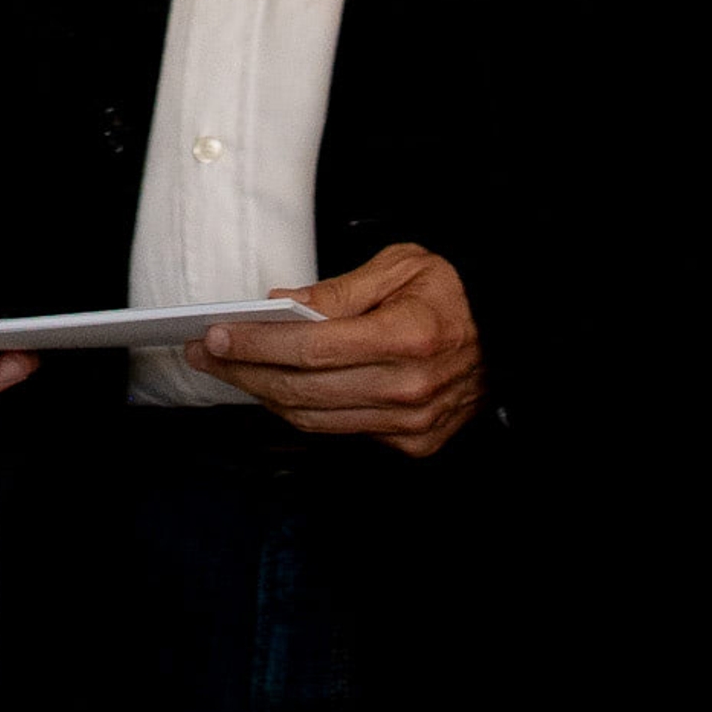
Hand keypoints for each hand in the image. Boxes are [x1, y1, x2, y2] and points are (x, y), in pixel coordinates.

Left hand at [199, 243, 482, 458]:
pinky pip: (341, 430)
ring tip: (227, 370)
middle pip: (305, 390)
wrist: (509, 339)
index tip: (216, 334)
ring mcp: (413, 425)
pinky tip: (274, 386)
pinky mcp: (414, 444)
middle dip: (244, 372)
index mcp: (409, 337)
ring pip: (316, 418)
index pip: (313, 347)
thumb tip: (278, 304)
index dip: (258, 343)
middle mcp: (410, 389)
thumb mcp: (399, 266)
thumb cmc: (450, 292)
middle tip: (203, 352)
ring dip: (263, 395)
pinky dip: (301, 409)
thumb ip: (337, 289)